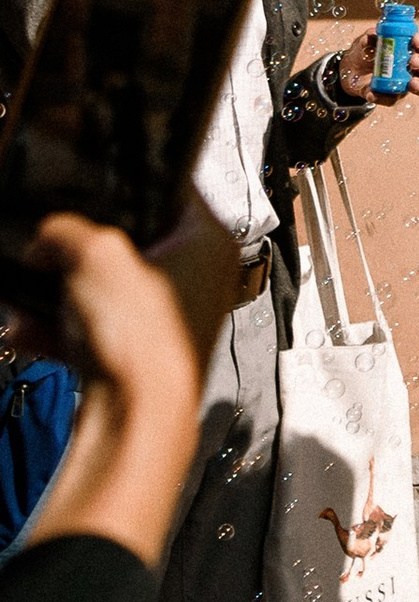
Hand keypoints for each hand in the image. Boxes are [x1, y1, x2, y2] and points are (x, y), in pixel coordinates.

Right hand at [10, 195, 229, 564]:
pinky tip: (24, 329)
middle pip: (132, 242)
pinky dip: (58, 329)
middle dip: (79, 245)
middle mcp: (199, 279)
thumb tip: (48, 237)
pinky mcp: (140, 355)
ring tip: (26, 284)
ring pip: (105, 288)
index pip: (172, 188)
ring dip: (59, 288)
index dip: (127, 181)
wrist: (136, 420)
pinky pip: (92, 329)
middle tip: (48, 241)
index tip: (90, 182)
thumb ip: (65, 232)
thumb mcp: (93, 255)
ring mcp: (170, 319)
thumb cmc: (141, 338)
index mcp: (209, 241)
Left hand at [338, 25, 418, 105]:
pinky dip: (382, 97)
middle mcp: (418, 67)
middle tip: (413, 61)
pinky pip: (393, 100)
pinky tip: (372, 92)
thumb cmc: (368, 50)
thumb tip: (371, 37)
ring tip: (411, 83)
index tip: (415, 40)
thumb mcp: (367, 40)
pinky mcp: (394, 97)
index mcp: (415, 49)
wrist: (352, 69)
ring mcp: (409, 84)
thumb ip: (370, 37)